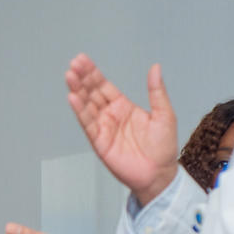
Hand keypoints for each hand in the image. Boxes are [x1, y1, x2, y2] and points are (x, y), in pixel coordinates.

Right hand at [66, 54, 178, 204]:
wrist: (160, 173)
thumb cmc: (163, 147)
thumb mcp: (164, 114)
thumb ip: (156, 91)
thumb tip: (155, 68)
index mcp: (123, 107)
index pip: (104, 86)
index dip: (93, 73)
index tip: (82, 60)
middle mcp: (110, 116)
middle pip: (92, 93)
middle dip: (82, 79)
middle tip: (73, 64)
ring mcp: (103, 128)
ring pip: (87, 106)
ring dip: (77, 91)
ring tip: (69, 76)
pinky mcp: (99, 142)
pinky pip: (88, 124)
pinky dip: (80, 111)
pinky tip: (73, 98)